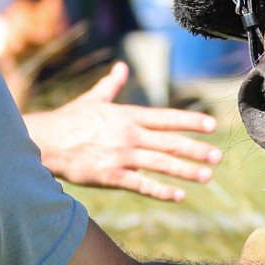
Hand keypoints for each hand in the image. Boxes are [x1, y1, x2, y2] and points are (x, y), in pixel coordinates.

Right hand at [24, 63, 222, 200]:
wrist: (46, 142)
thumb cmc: (70, 120)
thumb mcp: (93, 99)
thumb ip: (112, 85)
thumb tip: (121, 68)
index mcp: (128, 115)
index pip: (166, 117)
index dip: (191, 121)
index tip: (212, 125)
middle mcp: (129, 135)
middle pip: (170, 142)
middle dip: (196, 149)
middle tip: (218, 156)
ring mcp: (121, 156)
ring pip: (161, 164)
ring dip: (186, 171)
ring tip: (206, 176)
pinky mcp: (111, 175)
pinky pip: (142, 184)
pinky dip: (161, 191)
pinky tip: (179, 196)